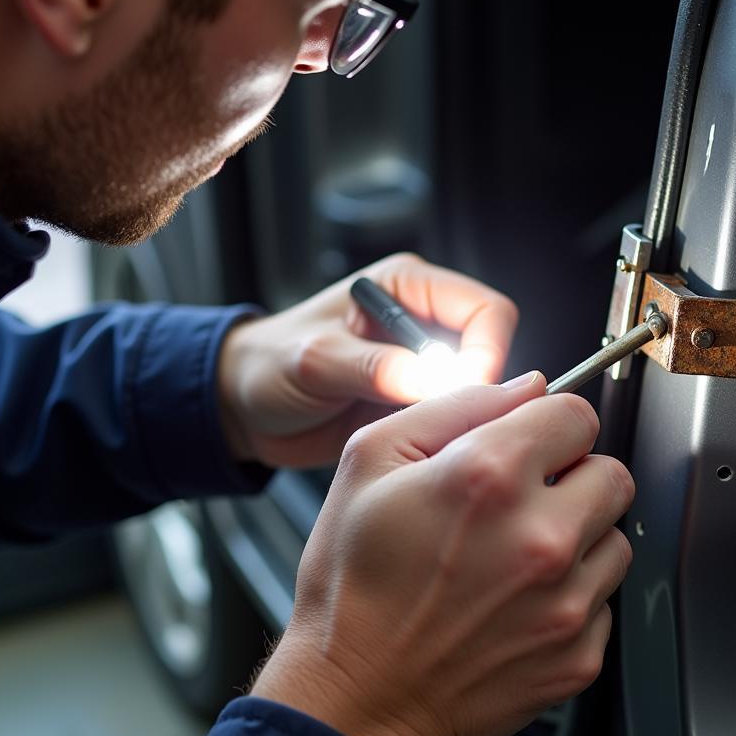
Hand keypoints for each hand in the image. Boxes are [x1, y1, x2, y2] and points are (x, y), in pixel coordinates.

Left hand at [217, 252, 518, 468]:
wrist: (244, 407)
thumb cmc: (269, 365)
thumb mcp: (317, 362)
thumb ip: (375, 367)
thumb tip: (435, 379)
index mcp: (406, 287)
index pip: (485, 309)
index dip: (487, 351)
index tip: (469, 390)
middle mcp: (423, 321)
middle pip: (491, 351)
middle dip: (479, 388)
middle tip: (448, 419)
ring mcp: (423, 366)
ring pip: (479, 391)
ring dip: (461, 416)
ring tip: (426, 436)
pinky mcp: (415, 404)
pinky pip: (454, 421)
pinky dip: (445, 435)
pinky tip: (418, 448)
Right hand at [250, 374, 633, 735]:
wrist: (357, 697)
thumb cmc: (353, 585)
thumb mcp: (370, 462)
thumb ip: (455, 407)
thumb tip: (527, 387)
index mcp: (487, 476)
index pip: (577, 415)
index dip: (550, 423)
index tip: (533, 443)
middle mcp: (540, 537)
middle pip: (613, 473)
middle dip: (573, 477)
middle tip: (523, 501)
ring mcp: (565, 603)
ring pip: (616, 538)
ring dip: (578, 538)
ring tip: (515, 557)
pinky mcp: (578, 655)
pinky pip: (604, 601)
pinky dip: (571, 596)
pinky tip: (517, 604)